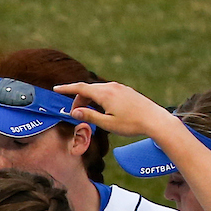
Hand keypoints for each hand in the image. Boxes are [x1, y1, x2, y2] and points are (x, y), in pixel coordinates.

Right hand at [53, 81, 174, 138]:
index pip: (81, 88)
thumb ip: (90, 116)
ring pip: (98, 90)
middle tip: (76, 114)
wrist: (155, 119)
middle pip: (88, 89)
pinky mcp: (126, 91)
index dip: (67, 88)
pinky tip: (102, 110)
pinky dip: (99, 98)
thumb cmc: (131, 124)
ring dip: (89, 100)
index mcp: (105, 94)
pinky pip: (107, 91)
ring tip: (89, 114)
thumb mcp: (107, 124)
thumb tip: (75, 112)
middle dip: (79, 100)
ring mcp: (120, 87)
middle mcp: (111, 87)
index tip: (56, 89)